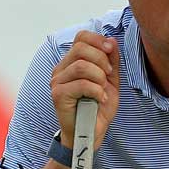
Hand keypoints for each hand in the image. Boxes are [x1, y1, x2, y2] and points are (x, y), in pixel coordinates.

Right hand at [52, 30, 118, 147]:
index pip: (81, 37)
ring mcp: (57, 81)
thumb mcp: (110, 80)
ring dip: (99, 77)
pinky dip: (97, 91)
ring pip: (81, 66)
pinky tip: (100, 99)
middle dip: (101, 60)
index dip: (98, 40)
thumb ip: (110, 60)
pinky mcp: (58, 95)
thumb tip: (111, 41)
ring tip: (103, 89)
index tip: (110, 51)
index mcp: (72, 61)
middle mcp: (61, 69)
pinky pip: (81, 84)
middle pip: (81, 48)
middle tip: (108, 75)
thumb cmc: (98, 107)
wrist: (91, 132)